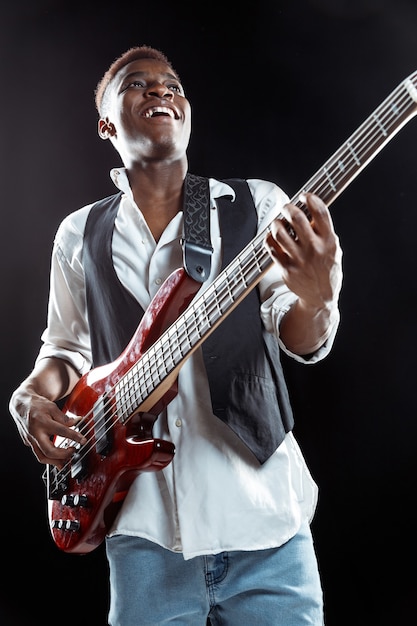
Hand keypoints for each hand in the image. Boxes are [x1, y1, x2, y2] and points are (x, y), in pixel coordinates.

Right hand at [9, 386, 85, 468]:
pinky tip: (56, 457)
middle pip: (48, 451)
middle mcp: (35, 433)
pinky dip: (49, 457)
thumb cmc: (36, 405)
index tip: (83, 440)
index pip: (61, 431)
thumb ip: (64, 417)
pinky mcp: (28, 443)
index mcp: (42, 422)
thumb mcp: (52, 407)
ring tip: (66, 460)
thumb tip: (76, 422)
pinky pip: (39, 453)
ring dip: (55, 462)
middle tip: (73, 451)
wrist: (21, 405)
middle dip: (63, 455)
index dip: (74, 437)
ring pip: (41, 457)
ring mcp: (30, 440)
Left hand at [264, 192, 342, 310]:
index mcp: (329, 241)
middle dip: (288, 208)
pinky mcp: (287, 269)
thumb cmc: (327, 269)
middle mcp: (314, 249)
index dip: (310, 198)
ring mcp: (299, 259)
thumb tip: (310, 209)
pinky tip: (272, 238)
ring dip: (276, 223)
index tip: (305, 195)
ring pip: (280, 232)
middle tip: (286, 208)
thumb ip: (324, 231)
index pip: (320, 212)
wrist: (321, 297)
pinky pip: (271, 248)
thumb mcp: (334, 249)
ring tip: (278, 223)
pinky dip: (269, 239)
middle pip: (296, 218)